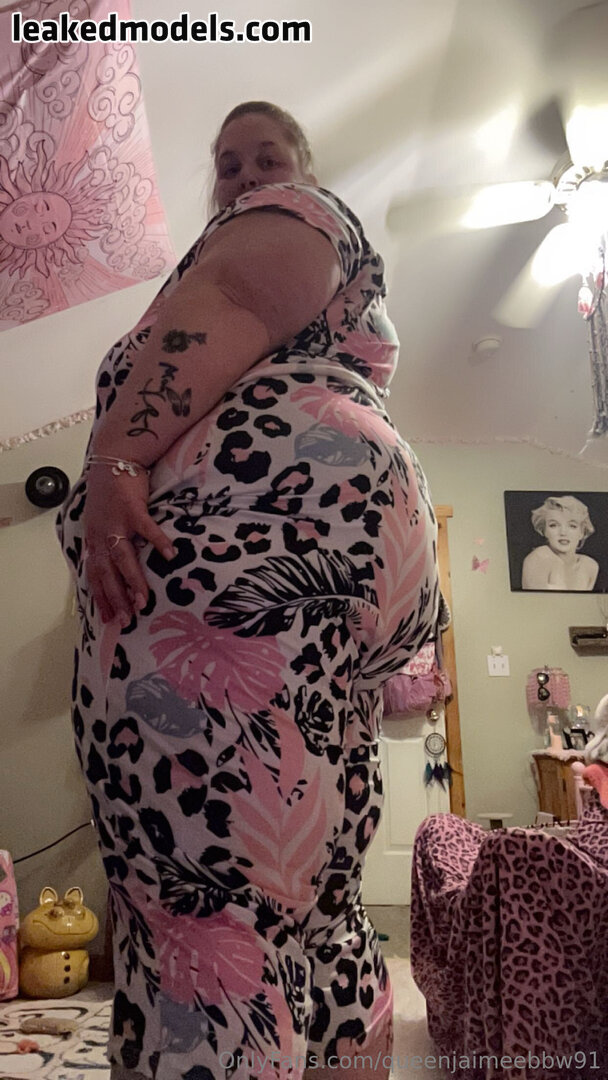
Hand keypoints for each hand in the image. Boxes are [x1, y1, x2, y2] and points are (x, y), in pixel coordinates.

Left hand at [83, 465, 175, 624]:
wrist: (113, 458)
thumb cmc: (111, 490)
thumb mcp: (101, 519)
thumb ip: (107, 539)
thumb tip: (115, 561)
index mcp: (95, 538)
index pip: (94, 575)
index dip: (101, 597)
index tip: (108, 620)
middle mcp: (102, 534)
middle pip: (107, 573)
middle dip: (116, 599)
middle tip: (126, 620)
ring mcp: (117, 522)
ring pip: (122, 558)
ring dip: (133, 581)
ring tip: (143, 600)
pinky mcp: (132, 508)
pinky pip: (146, 529)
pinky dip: (158, 542)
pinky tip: (169, 555)